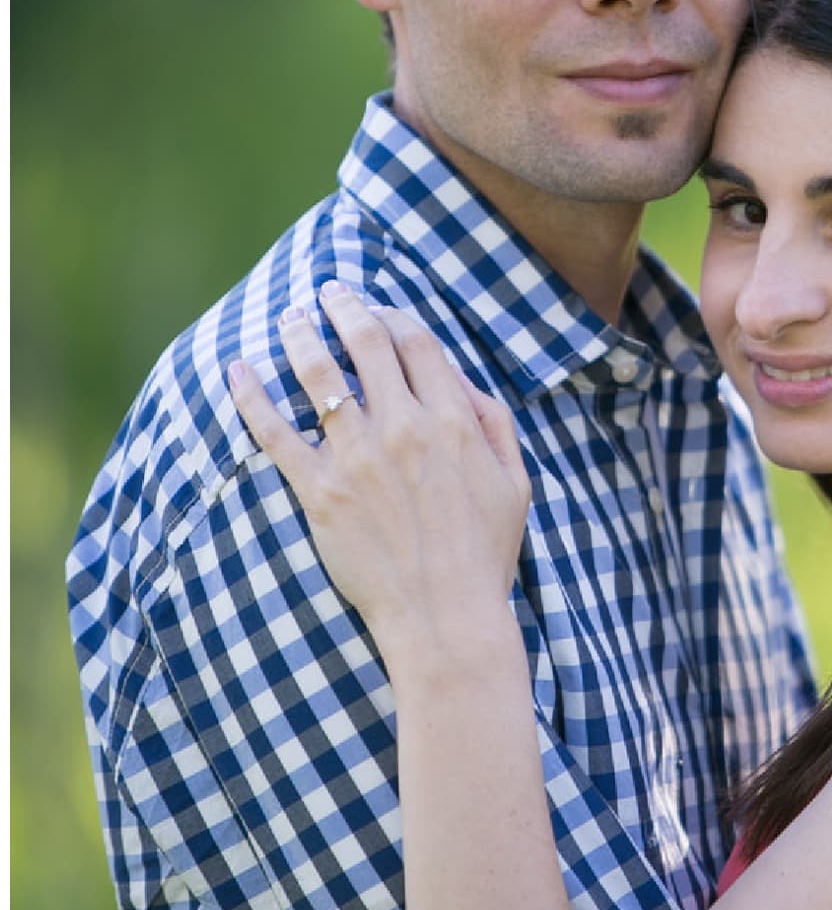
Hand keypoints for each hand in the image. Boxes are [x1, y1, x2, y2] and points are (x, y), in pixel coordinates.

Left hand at [228, 283, 530, 654]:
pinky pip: (276, 433)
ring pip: (319, 376)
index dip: (395, 316)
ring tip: (290, 317)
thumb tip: (462, 381)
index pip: (417, 343)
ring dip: (300, 336)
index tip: (379, 310)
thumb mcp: (514, 482)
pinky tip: (239, 369)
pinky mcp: (320, 492)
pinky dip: (252, 396)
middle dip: (345, 308)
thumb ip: (493, 423)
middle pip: (367, 344)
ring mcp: (358, 458)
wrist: (445, 616)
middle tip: (329, 292)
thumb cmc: (484, 554)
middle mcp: (404, 428)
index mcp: (453, 421)